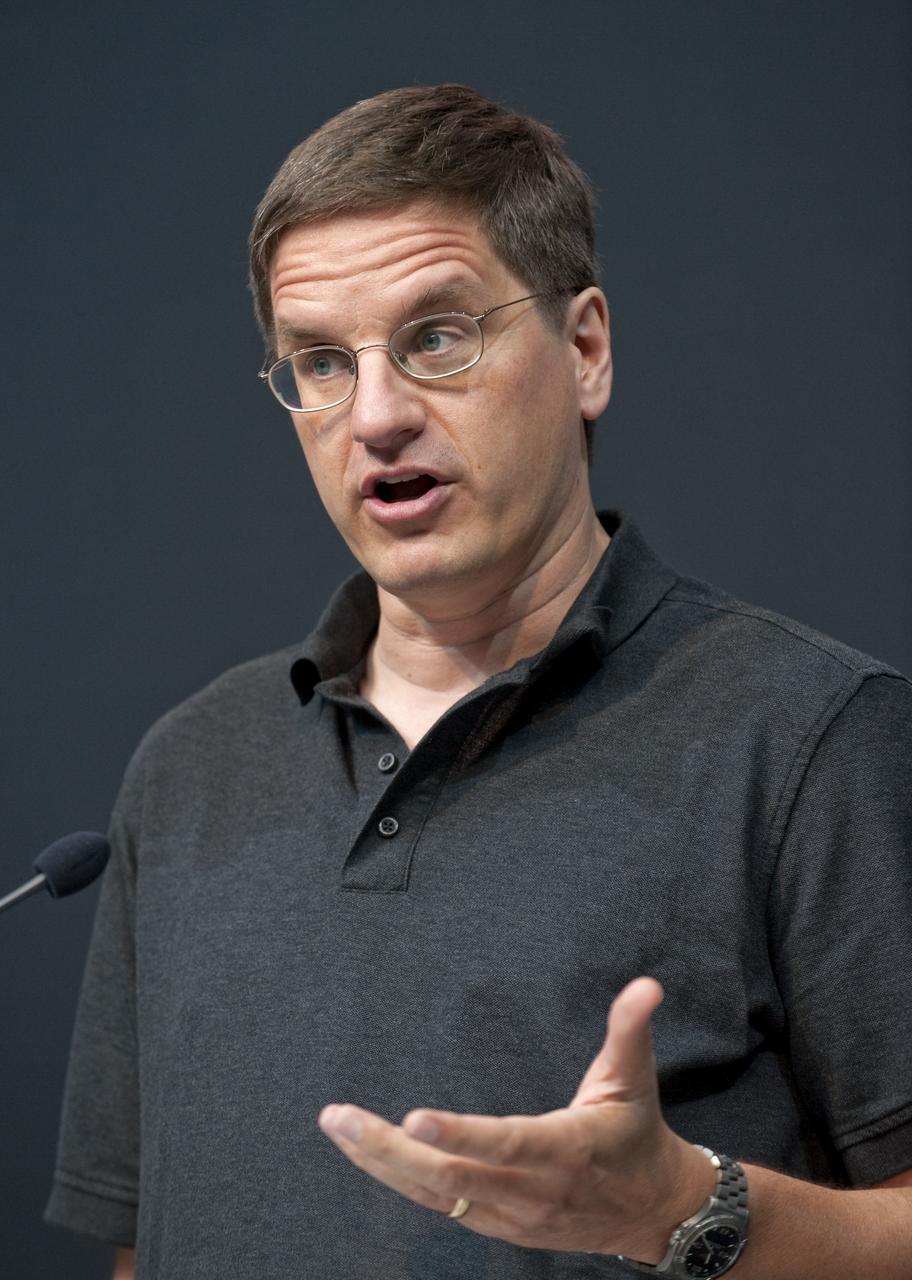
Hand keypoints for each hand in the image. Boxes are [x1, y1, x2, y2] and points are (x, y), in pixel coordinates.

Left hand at [318, 977, 715, 1258]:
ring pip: (436, 1195)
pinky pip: (443, 1206)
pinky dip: (403, 1181)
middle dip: (388, 1149)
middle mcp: (533, 1190)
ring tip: (339, 1129)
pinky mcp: (500, 1226)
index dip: (460, 1134)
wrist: (652, 1212)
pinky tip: (369, 1155)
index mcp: (565, 1148)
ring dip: (382, 1164)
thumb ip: (629, 1028)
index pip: (506, 1142)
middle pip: (451, 1176)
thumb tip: (646, 985)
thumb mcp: (635, 1078)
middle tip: (339, 1119)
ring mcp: (512, 1216)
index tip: (414, 1118)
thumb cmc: (636, 1134)